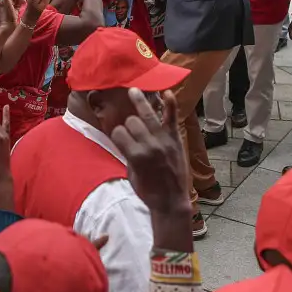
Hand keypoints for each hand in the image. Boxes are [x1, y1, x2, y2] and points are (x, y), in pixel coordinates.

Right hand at [111, 88, 192, 229]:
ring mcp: (163, 141)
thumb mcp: (130, 173)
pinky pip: (172, 119)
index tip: (118, 137)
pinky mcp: (175, 140)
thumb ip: (127, 153)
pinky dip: (170, 105)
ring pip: (148, 115)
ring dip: (140, 101)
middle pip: (132, 121)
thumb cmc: (147, 191)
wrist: (171, 200)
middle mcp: (149, 145)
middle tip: (130, 128)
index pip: (118, 133)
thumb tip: (122, 139)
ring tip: (134, 90)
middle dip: (128, 123)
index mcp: (135, 155)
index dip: (116, 134)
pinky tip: (167, 93)